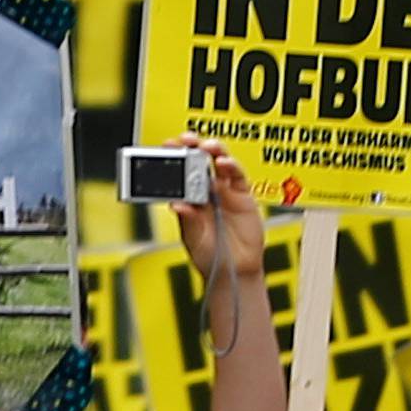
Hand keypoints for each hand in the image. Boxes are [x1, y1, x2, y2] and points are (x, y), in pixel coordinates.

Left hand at [171, 135, 263, 282]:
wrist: (233, 271)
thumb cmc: (210, 256)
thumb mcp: (193, 239)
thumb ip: (188, 221)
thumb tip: (176, 205)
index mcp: (189, 199)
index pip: (180, 172)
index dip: (175, 156)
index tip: (168, 145)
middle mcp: (206, 191)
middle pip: (199, 161)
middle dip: (193, 147)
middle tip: (187, 139)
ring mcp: (225, 191)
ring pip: (219, 163)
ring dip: (213, 151)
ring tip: (206, 147)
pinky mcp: (242, 196)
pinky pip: (238, 177)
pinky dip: (231, 167)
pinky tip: (223, 164)